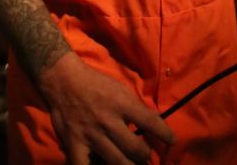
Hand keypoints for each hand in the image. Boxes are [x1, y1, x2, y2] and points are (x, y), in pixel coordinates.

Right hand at [38, 52, 175, 163]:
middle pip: (135, 148)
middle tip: (148, 160)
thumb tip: (149, 123)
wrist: (64, 80)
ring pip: (116, 161)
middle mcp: (109, 121)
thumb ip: (133, 107)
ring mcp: (91, 135)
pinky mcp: (74, 144)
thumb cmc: (95, 83)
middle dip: (145, 157)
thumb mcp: (119, 89)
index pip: (150, 121)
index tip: (172, 141)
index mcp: (122, 104)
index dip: (165, 134)